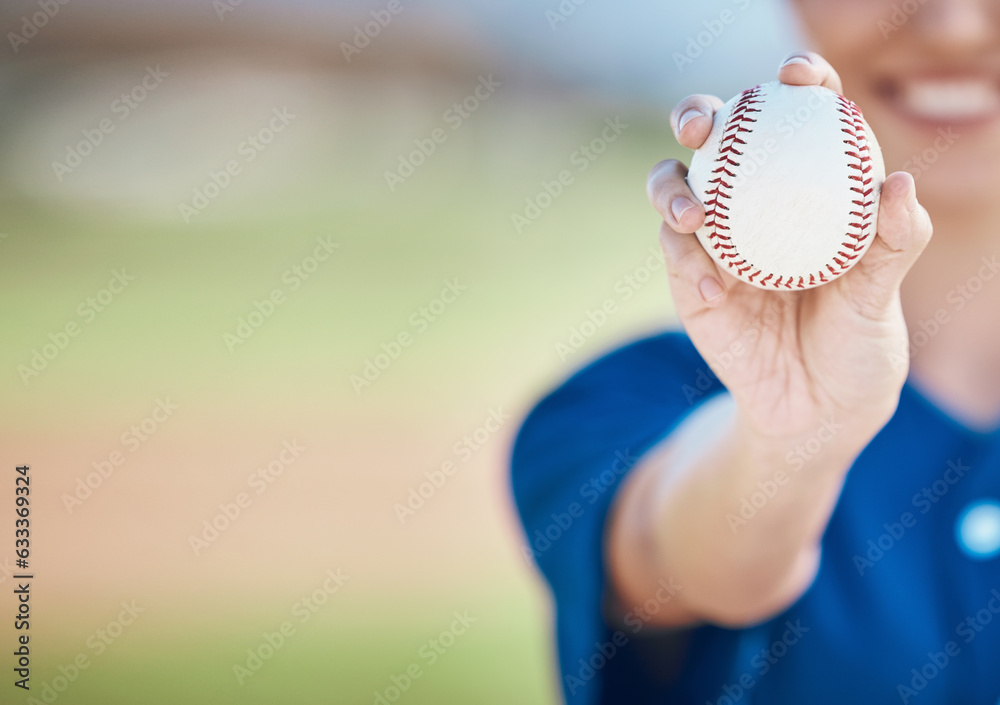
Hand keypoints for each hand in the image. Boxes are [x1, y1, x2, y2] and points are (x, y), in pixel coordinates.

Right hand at [647, 52, 932, 444]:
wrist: (815, 411)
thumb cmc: (857, 343)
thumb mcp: (880, 295)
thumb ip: (893, 242)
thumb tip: (897, 184)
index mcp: (804, 193)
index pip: (795, 121)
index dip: (794, 84)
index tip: (797, 75)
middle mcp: (753, 207)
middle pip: (712, 140)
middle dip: (697, 116)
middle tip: (703, 125)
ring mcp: (714, 244)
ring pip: (673, 189)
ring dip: (672, 190)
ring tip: (692, 213)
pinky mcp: (688, 284)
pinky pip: (675, 258)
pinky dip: (688, 265)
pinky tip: (717, 290)